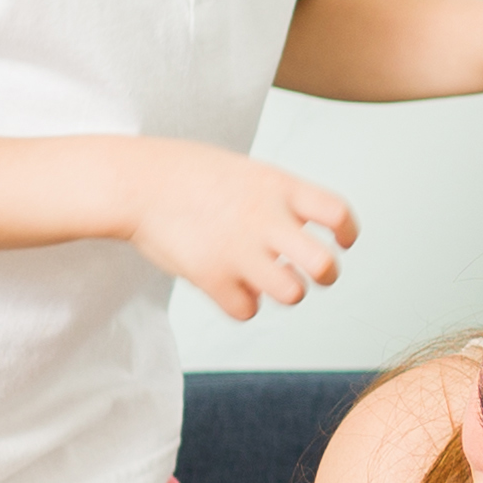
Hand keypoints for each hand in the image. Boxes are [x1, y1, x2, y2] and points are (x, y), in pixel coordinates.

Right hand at [123, 142, 357, 321]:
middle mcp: (263, 218)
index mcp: (277, 186)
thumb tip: (303, 237)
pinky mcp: (209, 276)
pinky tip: (230, 286)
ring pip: (291, 294)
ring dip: (285, 291)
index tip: (342, 241)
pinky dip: (242, 304)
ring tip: (266, 279)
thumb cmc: (191, 175)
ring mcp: (236, 249)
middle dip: (326, 275)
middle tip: (315, 273)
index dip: (347, 232)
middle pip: (324, 265)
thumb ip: (280, 200)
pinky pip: (245, 310)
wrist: (135, 181)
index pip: (337, 213)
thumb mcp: (246, 171)